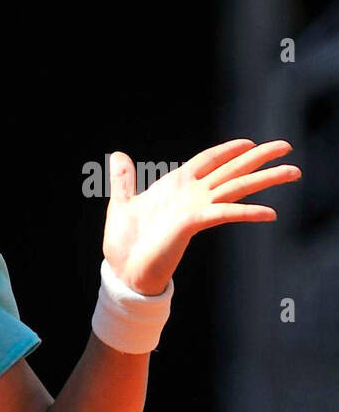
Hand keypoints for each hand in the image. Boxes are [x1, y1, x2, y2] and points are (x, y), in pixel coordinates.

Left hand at [102, 139, 300, 294]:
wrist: (123, 270)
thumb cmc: (124, 242)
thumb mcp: (122, 203)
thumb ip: (124, 179)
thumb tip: (117, 155)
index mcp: (175, 187)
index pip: (207, 161)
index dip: (228, 150)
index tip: (248, 142)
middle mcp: (191, 196)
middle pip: (230, 170)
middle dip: (258, 158)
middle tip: (286, 146)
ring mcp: (196, 209)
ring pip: (236, 188)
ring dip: (265, 178)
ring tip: (293, 171)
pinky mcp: (194, 223)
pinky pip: (225, 213)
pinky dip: (247, 212)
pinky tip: (270, 212)